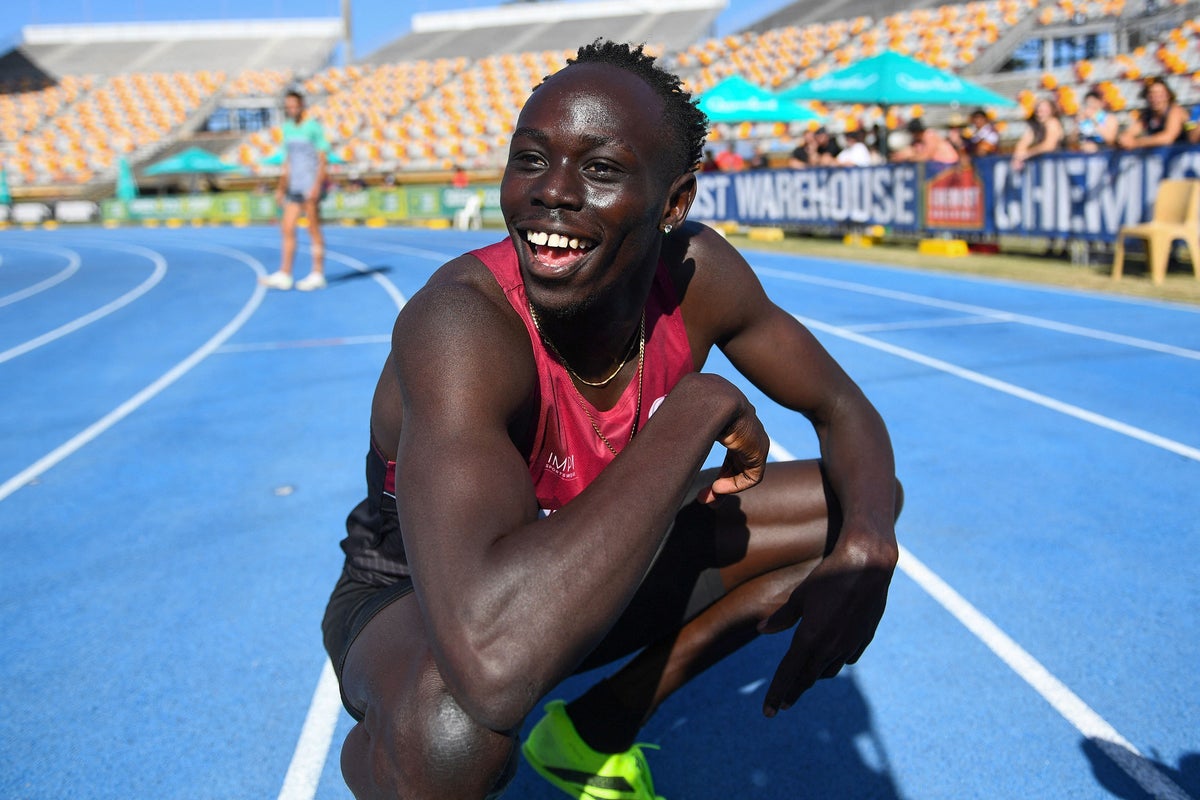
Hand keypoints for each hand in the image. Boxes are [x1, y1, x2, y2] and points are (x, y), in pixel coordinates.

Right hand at [695, 396, 768, 503]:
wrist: (713, 400)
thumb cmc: (692, 407)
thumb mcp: (688, 423)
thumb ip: (685, 434)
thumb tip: (663, 443)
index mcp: (735, 422)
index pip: (732, 454)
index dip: (719, 472)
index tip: (703, 483)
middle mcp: (747, 432)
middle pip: (737, 464)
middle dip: (721, 484)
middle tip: (703, 499)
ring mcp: (756, 440)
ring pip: (744, 472)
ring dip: (724, 489)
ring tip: (705, 499)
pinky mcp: (759, 450)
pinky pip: (751, 477)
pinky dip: (734, 485)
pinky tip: (716, 487)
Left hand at [757, 526, 896, 715]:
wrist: (868, 566)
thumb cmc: (829, 576)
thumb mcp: (800, 596)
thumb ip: (781, 618)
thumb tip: (760, 630)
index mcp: (810, 638)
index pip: (788, 673)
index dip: (777, 692)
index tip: (769, 712)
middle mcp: (830, 647)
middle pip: (807, 678)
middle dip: (793, 691)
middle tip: (782, 703)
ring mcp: (849, 645)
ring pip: (827, 671)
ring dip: (813, 677)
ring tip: (803, 679)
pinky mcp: (863, 639)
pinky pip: (846, 659)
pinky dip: (834, 662)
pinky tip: (830, 660)